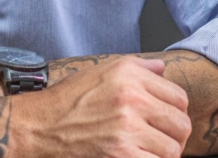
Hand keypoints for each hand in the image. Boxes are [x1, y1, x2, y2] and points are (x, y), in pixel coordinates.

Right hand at [10, 56, 191, 157]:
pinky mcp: (121, 155)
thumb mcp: (99, 72)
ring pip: (172, 149)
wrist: (36, 129)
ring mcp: (127, 129)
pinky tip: (136, 157)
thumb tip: (163, 69)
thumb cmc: (66, 102)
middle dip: (174, 137)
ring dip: (163, 155)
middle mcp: (131, 98)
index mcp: (129, 75)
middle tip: (160, 142)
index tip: (165, 122)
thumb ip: (137, 67)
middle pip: (181, 124)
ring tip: (147, 152)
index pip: (179, 97)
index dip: (175, 113)